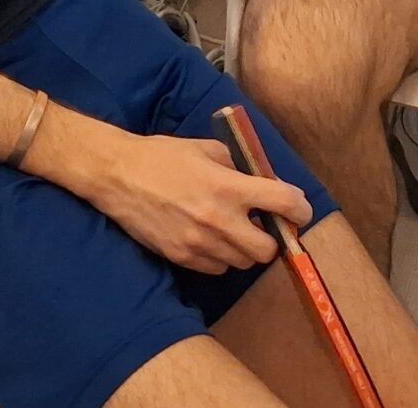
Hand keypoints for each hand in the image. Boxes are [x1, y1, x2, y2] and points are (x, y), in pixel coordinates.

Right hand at [88, 132, 311, 276]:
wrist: (117, 175)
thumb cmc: (161, 155)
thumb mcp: (204, 148)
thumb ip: (236, 166)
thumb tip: (259, 181)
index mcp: (227, 187)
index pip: (283, 203)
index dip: (300, 209)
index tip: (299, 211)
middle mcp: (218, 220)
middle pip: (267, 249)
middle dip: (270, 238)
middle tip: (260, 225)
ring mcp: (200, 243)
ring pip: (242, 263)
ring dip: (244, 249)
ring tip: (231, 231)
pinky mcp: (182, 258)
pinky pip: (217, 268)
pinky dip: (221, 257)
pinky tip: (209, 238)